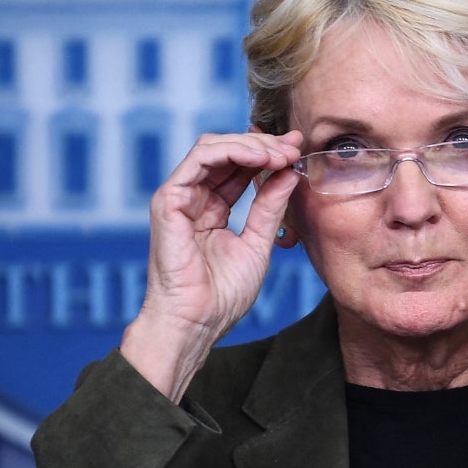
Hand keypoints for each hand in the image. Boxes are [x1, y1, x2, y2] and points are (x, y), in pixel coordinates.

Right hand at [121, 129, 302, 400]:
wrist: (197, 323)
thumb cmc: (222, 295)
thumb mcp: (258, 242)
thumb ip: (270, 206)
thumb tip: (289, 172)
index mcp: (213, 208)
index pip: (240, 168)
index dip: (269, 154)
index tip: (299, 150)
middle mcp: (195, 198)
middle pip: (228, 152)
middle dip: (264, 145)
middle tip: (294, 146)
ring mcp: (180, 196)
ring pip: (214, 147)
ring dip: (252, 144)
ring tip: (281, 154)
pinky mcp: (169, 199)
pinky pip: (200, 158)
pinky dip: (232, 151)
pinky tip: (260, 158)